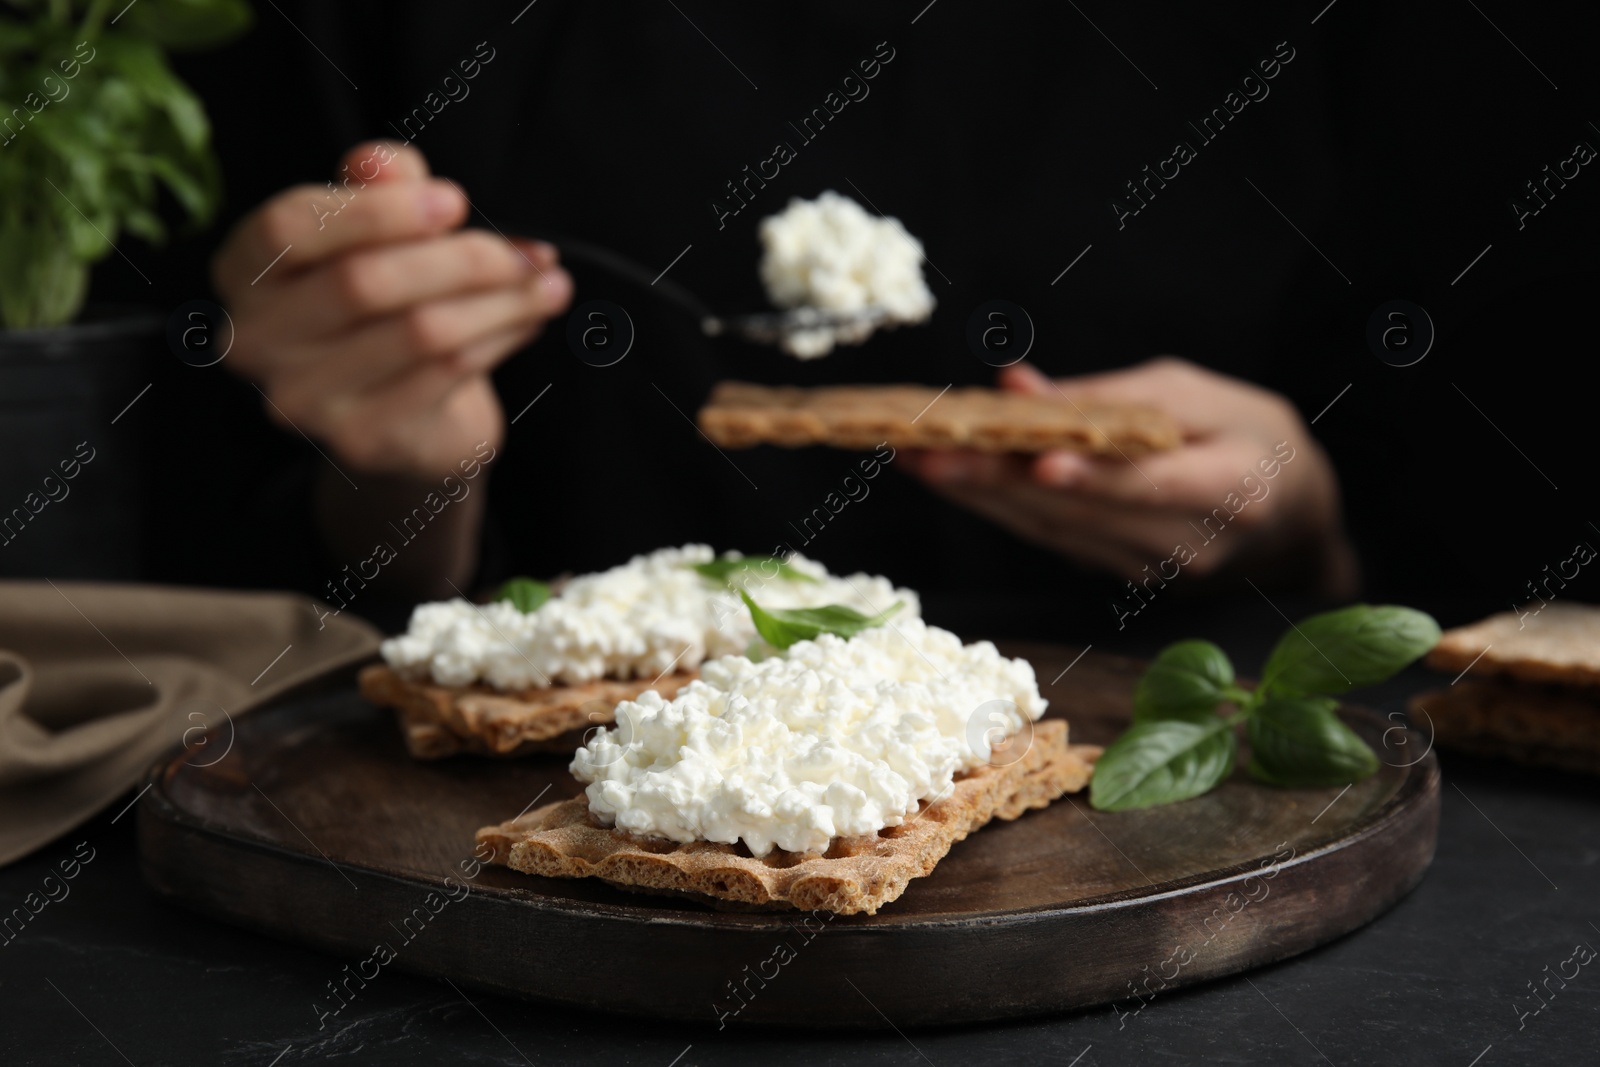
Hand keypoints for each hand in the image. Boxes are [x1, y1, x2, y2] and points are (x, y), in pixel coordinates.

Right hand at [212, 141, 571, 478]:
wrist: (407, 418)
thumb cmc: (386, 306)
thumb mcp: (379, 230)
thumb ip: (377, 185)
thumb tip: (380, 163)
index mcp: (243, 273)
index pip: (291, 228)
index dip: (377, 210)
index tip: (455, 201)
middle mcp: (255, 340)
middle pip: (364, 283)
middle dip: (461, 259)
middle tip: (528, 251)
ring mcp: (303, 399)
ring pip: (420, 331)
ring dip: (501, 301)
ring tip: (548, 283)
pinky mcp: (361, 439)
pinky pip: (447, 374)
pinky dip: (500, 339)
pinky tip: (528, 321)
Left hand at [898, 358, 1358, 596]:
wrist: (1291, 518)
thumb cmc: (1249, 436)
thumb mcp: (1197, 392)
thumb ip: (1109, 395)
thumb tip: (1017, 390)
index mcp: (1228, 488)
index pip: (1150, 486)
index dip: (1091, 478)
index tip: (1036, 463)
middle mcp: (1188, 544)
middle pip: (1078, 512)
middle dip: (993, 479)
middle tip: (922, 450)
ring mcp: (1151, 572)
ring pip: (1051, 531)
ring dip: (978, 496)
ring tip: (915, 460)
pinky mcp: (1121, 577)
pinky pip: (1051, 539)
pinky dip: (1001, 508)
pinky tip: (954, 480)